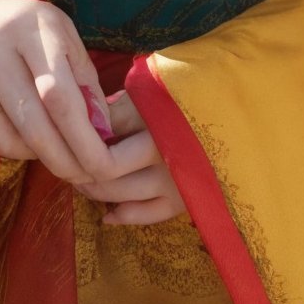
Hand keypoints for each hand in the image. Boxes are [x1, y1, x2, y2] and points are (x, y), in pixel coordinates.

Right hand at [0, 0, 117, 188]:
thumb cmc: (29, 31)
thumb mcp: (64, 39)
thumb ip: (85, 82)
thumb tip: (103, 135)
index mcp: (29, 28)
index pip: (59, 95)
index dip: (84, 138)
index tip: (103, 165)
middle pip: (32, 125)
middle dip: (63, 160)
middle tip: (81, 176)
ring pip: (4, 140)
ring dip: (31, 151)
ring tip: (40, 135)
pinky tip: (2, 121)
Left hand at [75, 89, 186, 226]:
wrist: (238, 112)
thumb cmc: (191, 92)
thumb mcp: (152, 87)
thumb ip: (119, 106)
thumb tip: (83, 123)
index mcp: (152, 113)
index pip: (101, 133)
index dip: (77, 139)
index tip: (65, 139)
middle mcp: (162, 147)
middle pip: (106, 170)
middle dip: (83, 170)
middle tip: (70, 166)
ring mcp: (174, 177)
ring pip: (122, 194)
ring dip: (97, 192)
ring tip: (84, 184)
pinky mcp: (186, 197)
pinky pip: (148, 215)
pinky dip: (124, 216)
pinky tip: (108, 214)